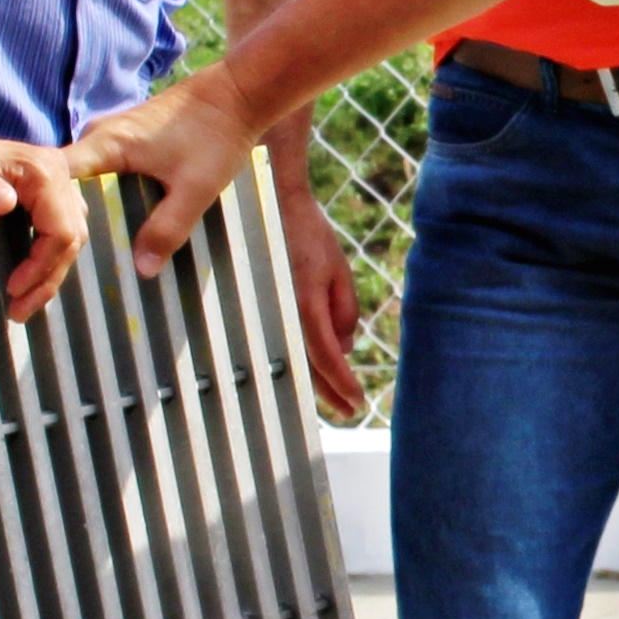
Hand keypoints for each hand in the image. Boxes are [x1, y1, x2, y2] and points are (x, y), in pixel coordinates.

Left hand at [0, 129, 87, 322]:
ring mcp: (55, 184)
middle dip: (49, 278)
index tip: (12, 290)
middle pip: (73, 237)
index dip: (42, 266)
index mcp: (40, 170)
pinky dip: (49, 260)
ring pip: (72, 237)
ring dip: (51, 273)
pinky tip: (29, 281)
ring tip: (23, 304)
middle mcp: (56, 173)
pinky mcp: (46, 196)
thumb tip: (6, 202)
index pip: (61, 229)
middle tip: (18, 312)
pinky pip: (60, 231)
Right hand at [64, 69, 263, 279]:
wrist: (236, 93)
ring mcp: (109, 139)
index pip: (55, 181)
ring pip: (87, 184)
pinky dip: (108, 201)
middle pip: (67, 188)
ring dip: (90, 213)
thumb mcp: (196, 189)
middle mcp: (97, 137)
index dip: (51, 216)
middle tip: (75, 263)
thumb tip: (142, 270)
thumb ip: (168, 228)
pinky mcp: (124, 143)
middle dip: (70, 222)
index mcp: (104, 143)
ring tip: (93, 253)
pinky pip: (103, 177)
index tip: (55, 250)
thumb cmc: (215, 135)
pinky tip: (118, 228)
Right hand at [273, 167, 370, 418]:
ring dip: (314, 380)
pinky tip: (310, 370)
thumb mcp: (338, 271)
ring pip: (292, 358)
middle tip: (348, 411)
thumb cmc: (310, 236)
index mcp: (305, 304)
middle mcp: (283, 314)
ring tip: (334, 399)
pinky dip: (299, 359)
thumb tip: (345, 347)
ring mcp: (269, 313)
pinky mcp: (262, 308)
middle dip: (329, 392)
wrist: (271, 207)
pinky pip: (282, 342)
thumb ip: (344, 311)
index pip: (326, 357)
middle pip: (307, 367)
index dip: (341, 383)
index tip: (357, 402)